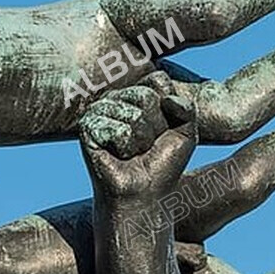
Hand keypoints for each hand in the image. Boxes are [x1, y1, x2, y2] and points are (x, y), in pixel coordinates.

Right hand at [79, 84, 195, 198]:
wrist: (144, 192)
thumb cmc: (163, 163)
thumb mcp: (186, 132)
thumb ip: (187, 107)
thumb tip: (166, 95)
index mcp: (136, 92)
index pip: (159, 80)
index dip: (170, 109)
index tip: (165, 129)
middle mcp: (116, 97)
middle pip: (147, 96)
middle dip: (156, 126)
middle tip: (147, 144)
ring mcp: (99, 110)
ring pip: (134, 115)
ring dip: (142, 140)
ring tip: (134, 151)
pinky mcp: (87, 127)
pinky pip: (119, 131)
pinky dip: (126, 148)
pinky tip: (118, 155)